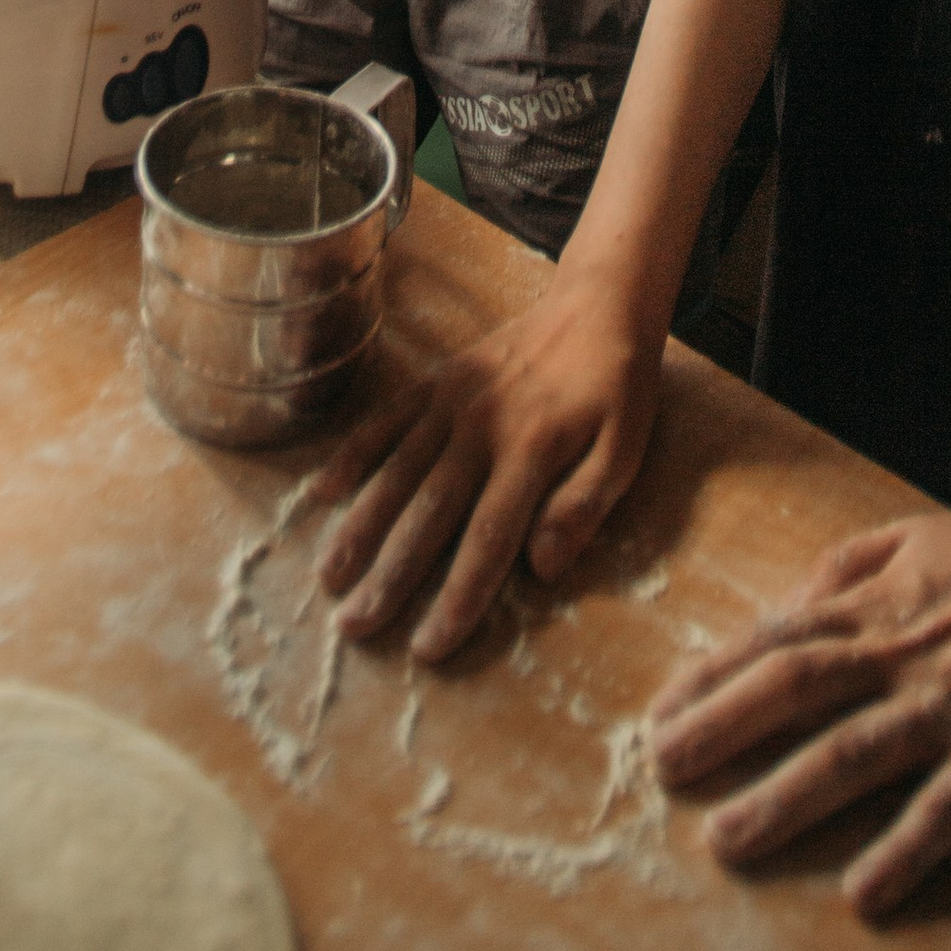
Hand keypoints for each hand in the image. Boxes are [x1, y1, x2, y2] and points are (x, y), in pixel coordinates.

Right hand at [315, 270, 665, 660]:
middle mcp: (483, 428)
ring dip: (361, 524)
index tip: (427, 647)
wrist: (597, 303)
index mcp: (533, 451)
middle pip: (430, 512)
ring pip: (397, 470)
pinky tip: (324, 491)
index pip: (489, 538)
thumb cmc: (617, 389)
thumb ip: (584, 506)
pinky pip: (387, 418)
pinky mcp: (438, 379)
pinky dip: (354, 453)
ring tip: (330, 575)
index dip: (457, 596)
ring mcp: (454, 400)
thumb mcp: (626, 450)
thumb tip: (542, 568)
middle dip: (391, 574)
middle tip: (355, 625)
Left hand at [649, 496, 950, 913]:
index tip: (659, 713)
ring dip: (783, 799)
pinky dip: (902, 851)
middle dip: (720, 730)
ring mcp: (946, 705)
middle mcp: (896, 653)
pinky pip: (944, 809)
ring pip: (850, 754)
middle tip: (661, 771)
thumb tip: (785, 608)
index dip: (712, 677)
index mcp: (874, 603)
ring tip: (727, 839)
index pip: (775, 641)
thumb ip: (843, 569)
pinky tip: (863, 893)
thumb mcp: (909, 535)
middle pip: (791, 691)